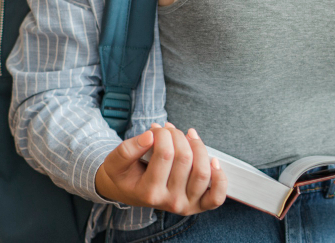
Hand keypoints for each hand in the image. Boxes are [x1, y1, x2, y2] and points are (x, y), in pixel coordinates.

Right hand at [94, 122, 226, 214]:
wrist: (128, 191)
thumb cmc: (124, 174)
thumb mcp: (115, 161)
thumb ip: (128, 149)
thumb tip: (151, 135)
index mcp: (149, 193)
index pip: (165, 154)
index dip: (163, 134)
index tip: (156, 129)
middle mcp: (169, 202)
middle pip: (185, 159)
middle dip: (178, 136)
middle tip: (169, 131)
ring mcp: (186, 205)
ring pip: (202, 172)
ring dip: (198, 147)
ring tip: (188, 137)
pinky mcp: (198, 205)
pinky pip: (217, 197)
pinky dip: (219, 177)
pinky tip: (212, 160)